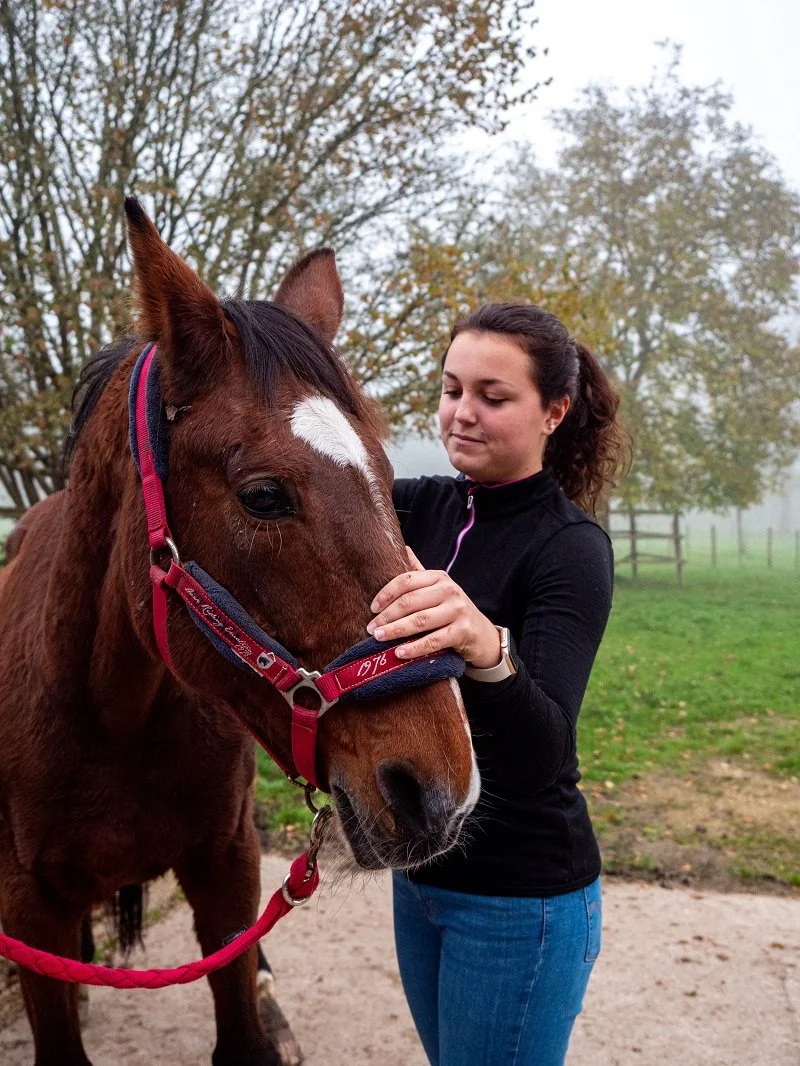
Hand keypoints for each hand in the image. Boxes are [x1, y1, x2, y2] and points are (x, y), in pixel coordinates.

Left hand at [367, 547, 501, 666]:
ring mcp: (458, 610)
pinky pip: (434, 641)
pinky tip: (399, 653)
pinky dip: (414, 648)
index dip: (386, 593)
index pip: (407, 580)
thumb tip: (403, 549)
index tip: (372, 607)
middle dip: (387, 615)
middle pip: (410, 601)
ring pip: (420, 620)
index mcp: (439, 577)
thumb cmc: (452, 610)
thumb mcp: (438, 588)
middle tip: (371, 628)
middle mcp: (450, 590)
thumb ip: (419, 573)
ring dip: (396, 630)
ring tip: (379, 638)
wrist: (483, 634)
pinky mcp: (463, 631)